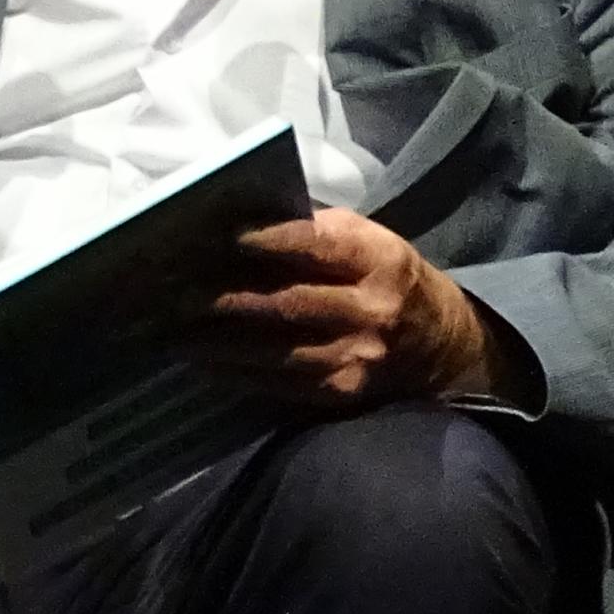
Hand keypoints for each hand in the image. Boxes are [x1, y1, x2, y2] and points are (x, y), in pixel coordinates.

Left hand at [202, 207, 499, 407]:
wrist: (441, 341)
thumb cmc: (384, 277)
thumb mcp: (366, 242)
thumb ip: (312, 233)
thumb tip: (231, 222)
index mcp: (378, 258)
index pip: (314, 244)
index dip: (263, 240)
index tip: (214, 237)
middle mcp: (372, 308)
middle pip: (287, 302)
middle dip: (224, 298)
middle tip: (172, 292)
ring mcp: (358, 355)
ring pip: (277, 350)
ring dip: (218, 343)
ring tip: (173, 332)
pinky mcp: (343, 391)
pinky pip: (280, 382)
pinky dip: (235, 372)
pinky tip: (202, 361)